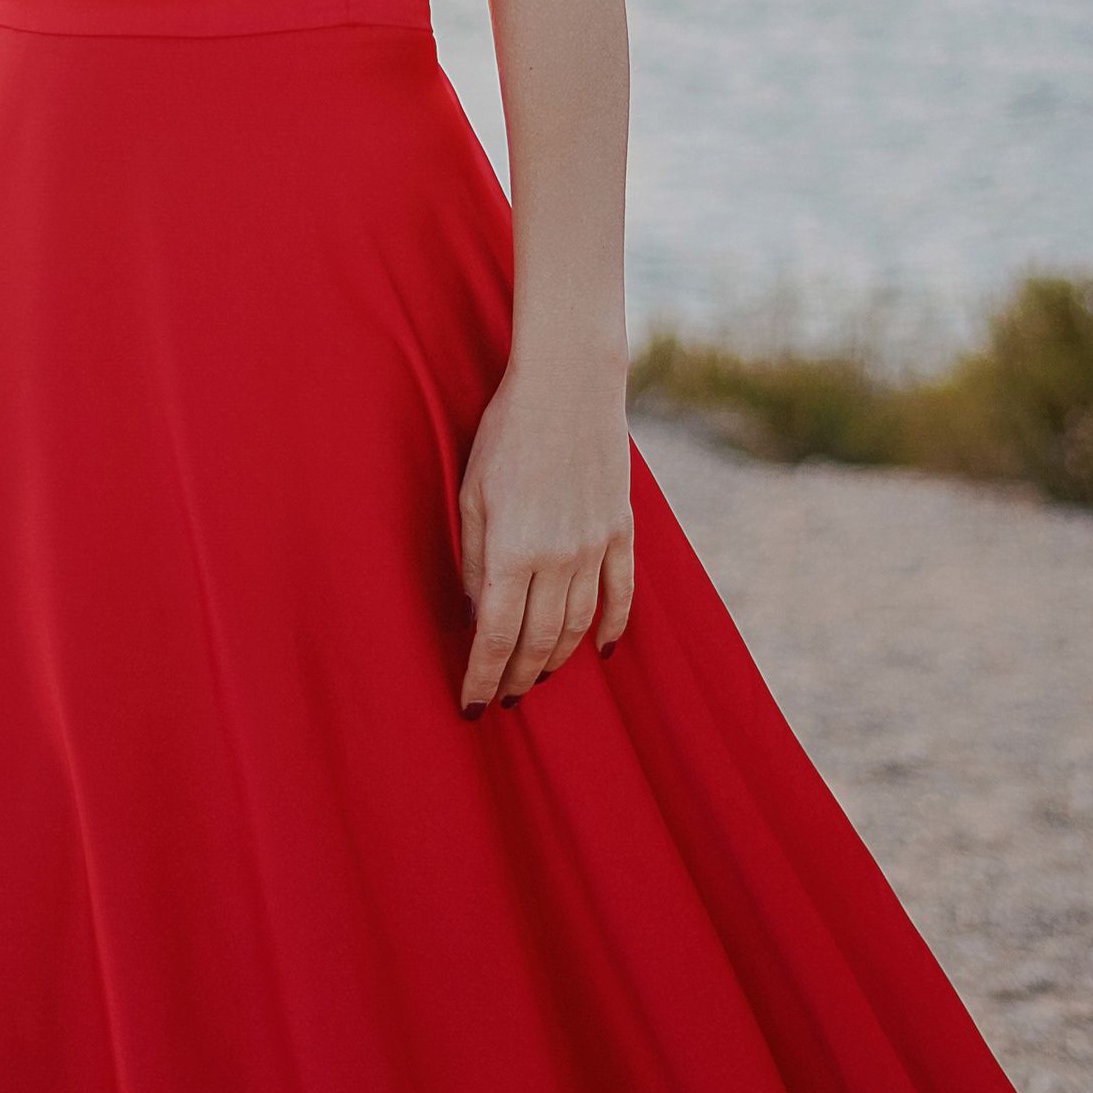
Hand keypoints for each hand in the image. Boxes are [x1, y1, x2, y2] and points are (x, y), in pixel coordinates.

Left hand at [458, 357, 634, 711]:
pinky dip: (612, 627)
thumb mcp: (471, 496)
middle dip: (518, 677)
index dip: (483, 677)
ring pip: (576, 625)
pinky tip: (601, 651)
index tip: (472, 705)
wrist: (568, 386)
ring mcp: (595, 547)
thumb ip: (474, 560)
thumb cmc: (506, 434)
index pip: (496, 637)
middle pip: (537, 641)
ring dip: (555, 659)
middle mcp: (558, 558)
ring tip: (537, 678)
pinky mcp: (620, 530)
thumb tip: (477, 615)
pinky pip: (621, 593)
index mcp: (512, 551)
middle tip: (503, 698)